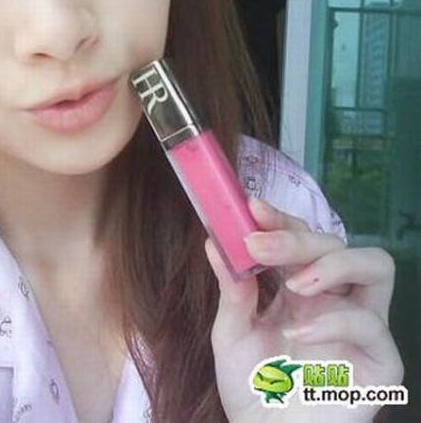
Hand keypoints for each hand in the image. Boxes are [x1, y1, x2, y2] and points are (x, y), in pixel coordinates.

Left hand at [204, 197, 403, 422]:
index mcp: (300, 286)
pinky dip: (335, 320)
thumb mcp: (231, 333)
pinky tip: (300, 332)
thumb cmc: (253, 386)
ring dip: (333, 264)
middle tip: (259, 244)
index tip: (252, 208)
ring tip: (295, 283)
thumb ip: (231, 291)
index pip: (301, 239)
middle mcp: (335, 298)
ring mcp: (361, 325)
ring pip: (376, 266)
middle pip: (335, 244)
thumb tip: (214, 241)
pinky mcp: (380, 360)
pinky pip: (372, 324)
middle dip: (297, 238)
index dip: (281, 220)